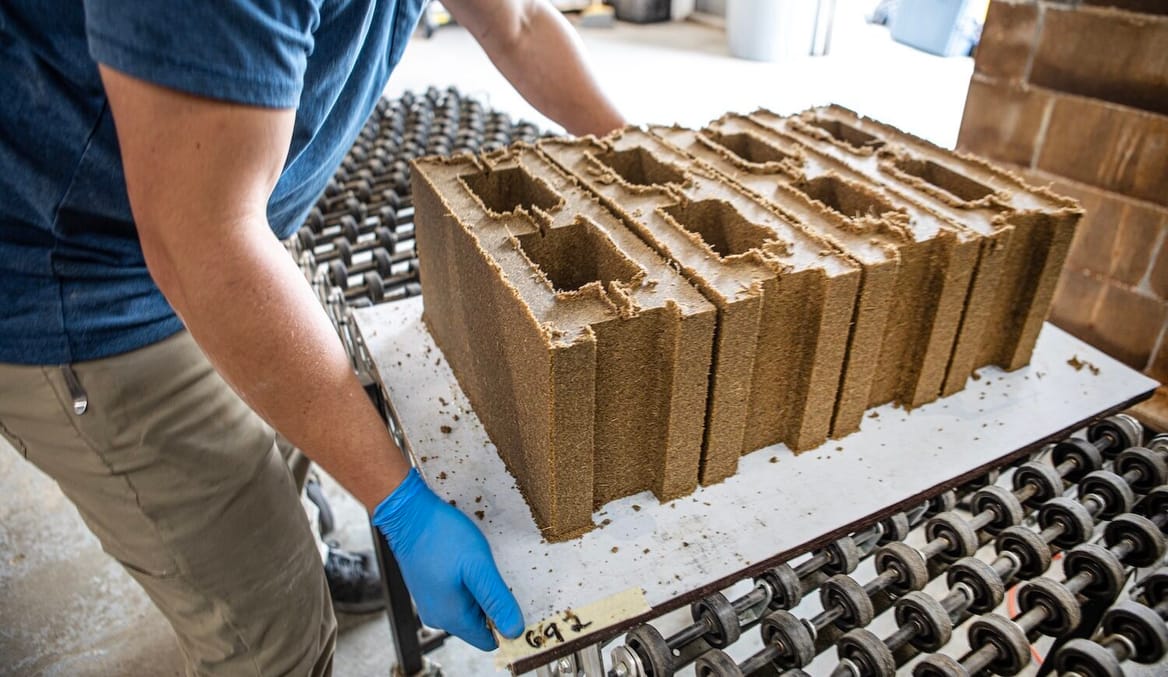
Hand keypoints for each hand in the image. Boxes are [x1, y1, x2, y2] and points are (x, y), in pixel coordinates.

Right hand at [371, 469, 524, 649]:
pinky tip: (467, 562)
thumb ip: (497, 600)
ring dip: (480, 590)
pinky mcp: (429, 589)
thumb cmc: (441, 536)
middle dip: (493, 603)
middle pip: (480, 624)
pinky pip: (457, 595)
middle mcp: (438, 616)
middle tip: (495, 574)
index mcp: (451, 617)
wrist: (409, 513)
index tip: (514, 599)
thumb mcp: (478, 567)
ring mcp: (431, 603)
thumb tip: (514, 630)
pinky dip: (468, 582)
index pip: (488, 640)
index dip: (506, 624)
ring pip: (469, 607)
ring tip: (479, 565)